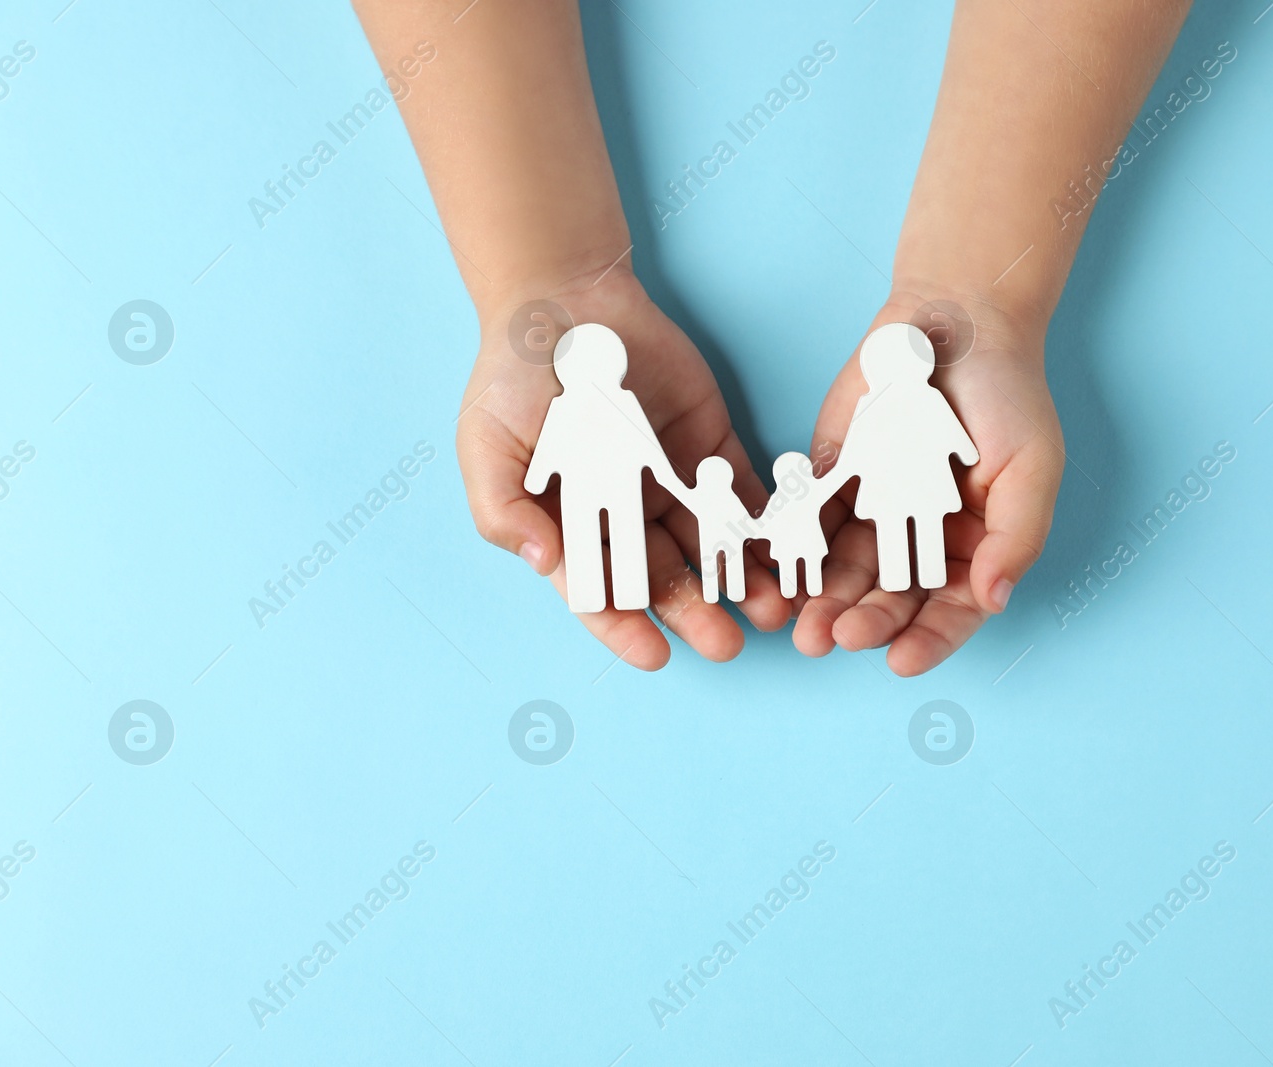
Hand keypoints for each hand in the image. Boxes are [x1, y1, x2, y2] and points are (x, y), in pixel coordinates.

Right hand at [458, 263, 791, 669]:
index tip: (655, 655)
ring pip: (713, 546)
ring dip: (742, 582)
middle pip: (666, 578)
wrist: (564, 299)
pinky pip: (745, 495)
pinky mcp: (713, 449)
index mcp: (572, 524)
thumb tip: (541, 559)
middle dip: (698, 614)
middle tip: (727, 644)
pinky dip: (766, 527)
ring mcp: (673, 483)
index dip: (625, 627)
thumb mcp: (487, 444)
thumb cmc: (513, 376)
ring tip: (772, 610)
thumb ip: (504, 508)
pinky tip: (786, 554)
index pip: (600, 591)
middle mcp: (626, 515)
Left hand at [793, 290, 1063, 674]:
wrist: (954, 323)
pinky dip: (795, 551)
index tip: (901, 660)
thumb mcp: (1032, 467)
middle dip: (865, 623)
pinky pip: (810, 524)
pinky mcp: (833, 482)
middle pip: (892, 598)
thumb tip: (995, 600)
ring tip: (802, 625)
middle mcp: (922, 542)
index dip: (929, 639)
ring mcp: (874, 514)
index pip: (952, 610)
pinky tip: (779, 573)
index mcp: (976, 548)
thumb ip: (1017, 537)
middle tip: (837, 638)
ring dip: (824, 602)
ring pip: (845, 572)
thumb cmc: (1008, 396)